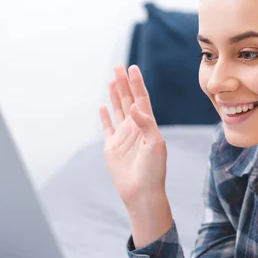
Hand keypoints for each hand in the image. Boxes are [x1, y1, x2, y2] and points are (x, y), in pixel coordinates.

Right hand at [99, 65, 167, 210]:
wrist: (142, 192)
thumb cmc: (153, 170)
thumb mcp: (155, 144)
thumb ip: (145, 123)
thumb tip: (134, 106)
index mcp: (147, 125)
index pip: (141, 99)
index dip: (137, 83)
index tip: (132, 68)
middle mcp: (135, 128)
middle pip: (128, 100)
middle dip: (123, 83)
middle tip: (118, 65)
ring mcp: (123, 137)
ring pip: (118, 110)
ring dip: (115, 95)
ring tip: (112, 80)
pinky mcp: (112, 147)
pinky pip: (108, 128)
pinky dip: (105, 117)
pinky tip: (102, 106)